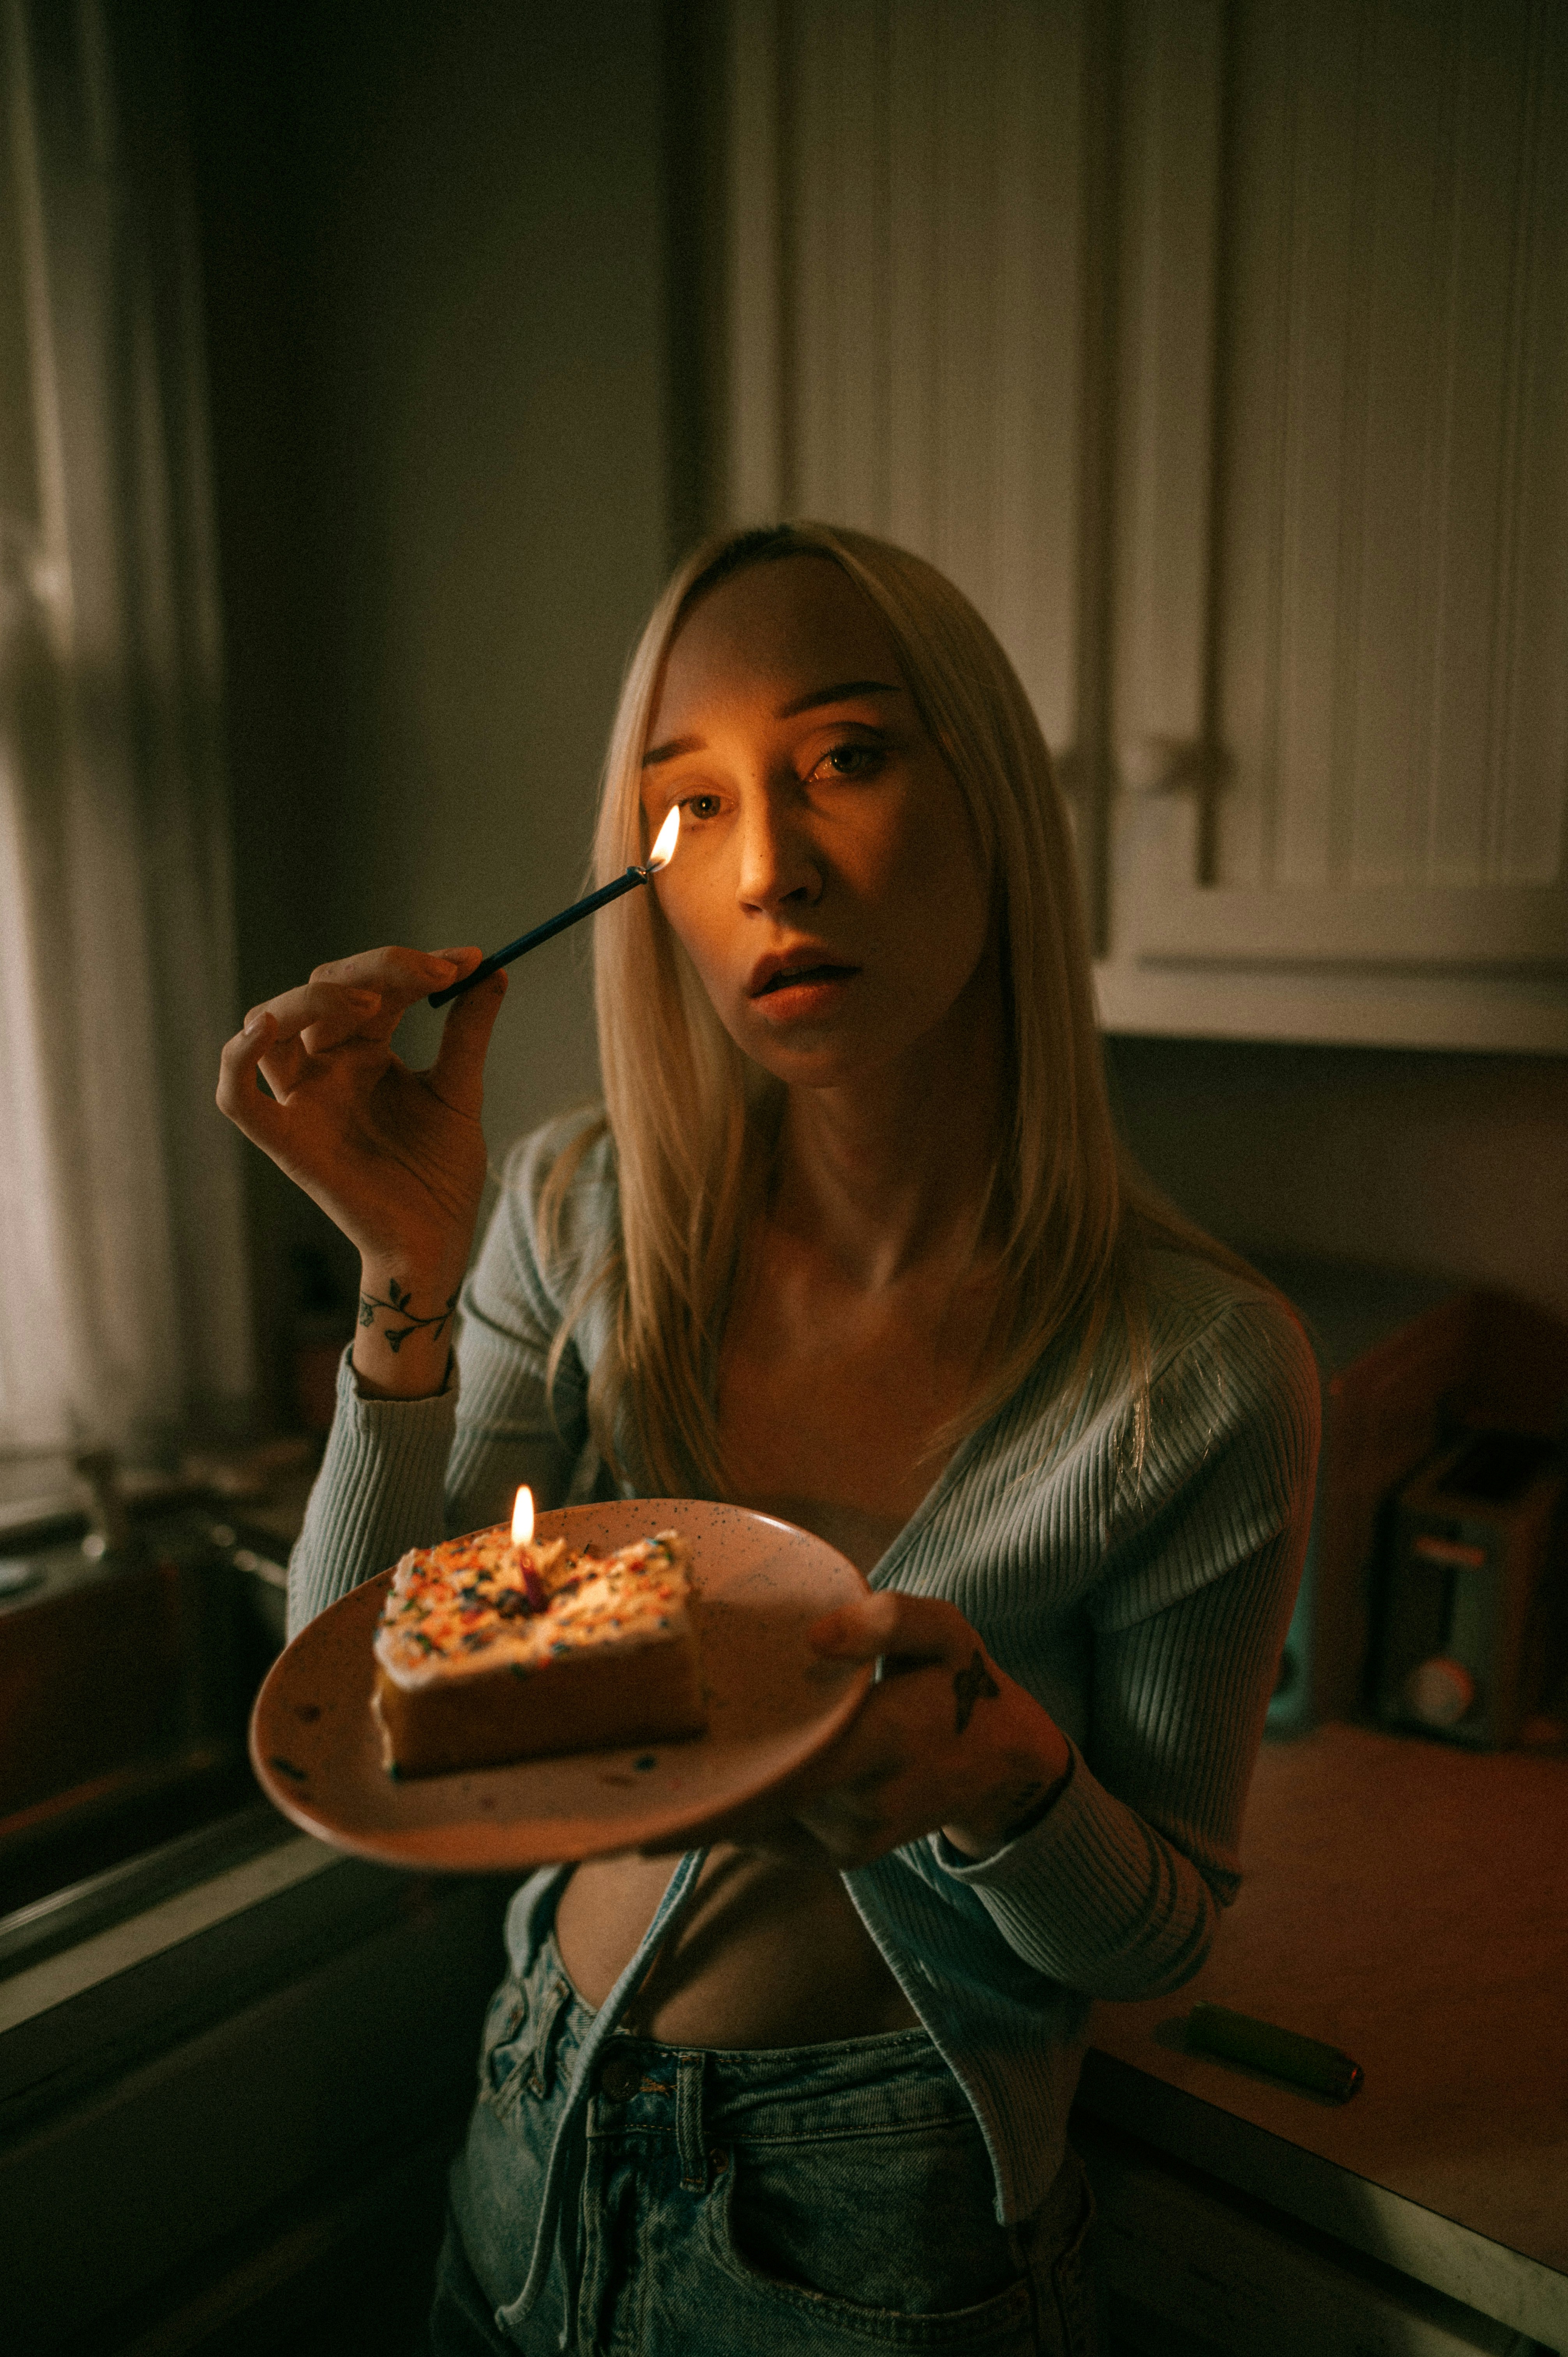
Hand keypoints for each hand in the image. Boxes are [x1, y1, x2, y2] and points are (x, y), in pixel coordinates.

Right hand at [216, 946, 506, 1379]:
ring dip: (314, 1000)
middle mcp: (324, 1068)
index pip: (370, 986)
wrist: (436, 1241)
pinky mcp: (286, 1142)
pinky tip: (263, 1029)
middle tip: (437, 975)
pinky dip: (237, 1059)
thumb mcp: (459, 1091)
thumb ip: (467, 1031)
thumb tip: (492, 967)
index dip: (411, 965)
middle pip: (321, 989)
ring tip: (375, 1005)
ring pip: (271, 1023)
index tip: (468, 959)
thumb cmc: (441, 1174)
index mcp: (363, 1052)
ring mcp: (301, 1101)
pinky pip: (237, 1097)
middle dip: (376, 971)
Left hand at [664, 1593, 1070, 1868]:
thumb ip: (890, 1619)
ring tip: (657, 1768)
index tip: (652, 1785)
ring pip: (764, 1817)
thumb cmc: (961, 1681)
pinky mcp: (843, 1857)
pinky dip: (734, 1816)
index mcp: (890, 1738)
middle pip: (762, 1801)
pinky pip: (773, 1835)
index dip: (722, 1783)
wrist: (1004, 1763)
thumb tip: (819, 1636)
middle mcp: (867, 1802)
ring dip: (714, 1797)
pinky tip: (694, 1794)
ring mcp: (853, 1839)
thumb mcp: (946, 1631)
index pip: (795, 1766)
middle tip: (623, 1778)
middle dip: (693, 1793)